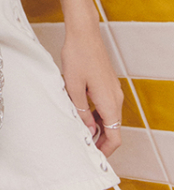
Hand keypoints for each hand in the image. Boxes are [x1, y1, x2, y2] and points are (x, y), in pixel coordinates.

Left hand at [61, 26, 123, 156]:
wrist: (84, 32)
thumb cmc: (78, 55)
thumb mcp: (73, 87)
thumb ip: (81, 111)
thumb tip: (88, 130)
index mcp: (110, 102)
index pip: (115, 138)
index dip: (105, 151)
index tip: (92, 157)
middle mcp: (116, 98)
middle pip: (113, 129)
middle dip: (100, 141)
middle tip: (83, 148)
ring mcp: (113, 90)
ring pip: (109, 118)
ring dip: (97, 127)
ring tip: (79, 131)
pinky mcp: (107, 83)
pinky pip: (105, 106)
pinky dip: (96, 115)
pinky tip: (80, 113)